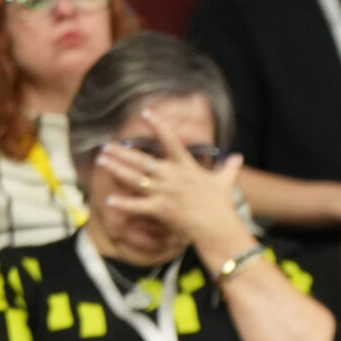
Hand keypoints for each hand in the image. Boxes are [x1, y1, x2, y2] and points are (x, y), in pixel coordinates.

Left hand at [93, 106, 251, 257]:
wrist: (218, 227)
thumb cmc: (221, 205)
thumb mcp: (225, 182)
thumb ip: (229, 168)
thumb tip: (239, 158)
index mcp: (186, 166)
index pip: (170, 140)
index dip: (158, 125)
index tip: (145, 112)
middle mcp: (172, 176)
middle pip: (142, 160)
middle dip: (122, 152)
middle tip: (106, 145)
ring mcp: (164, 192)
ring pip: (134, 178)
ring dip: (116, 169)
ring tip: (101, 160)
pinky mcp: (159, 209)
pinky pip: (137, 206)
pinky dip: (123, 203)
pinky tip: (108, 199)